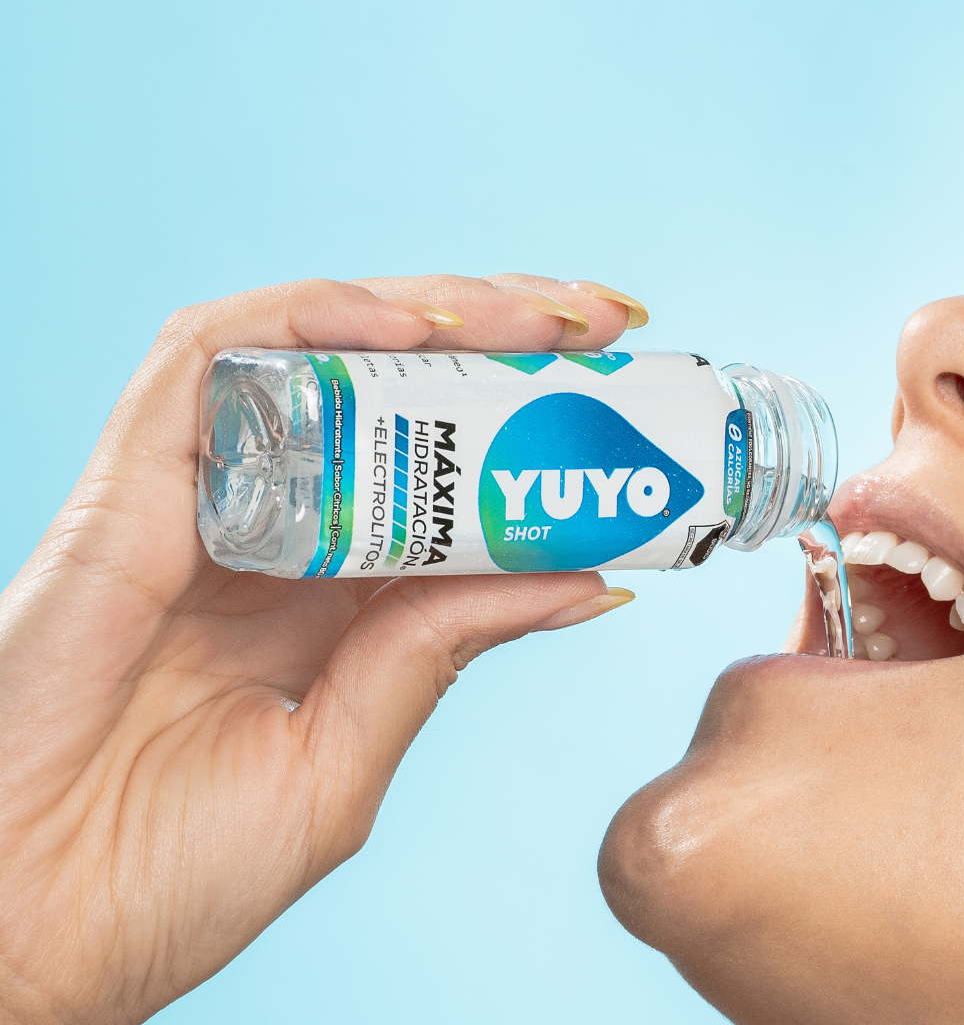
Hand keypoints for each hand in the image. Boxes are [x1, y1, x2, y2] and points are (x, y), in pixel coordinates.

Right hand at [0, 275, 643, 1023]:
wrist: (31, 930)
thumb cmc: (172, 869)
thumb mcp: (348, 756)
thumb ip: (444, 650)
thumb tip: (588, 582)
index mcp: (331, 586)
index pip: (444, 467)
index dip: (532, 418)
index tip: (622, 390)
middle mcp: (276, 521)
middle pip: (396, 391)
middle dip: (505, 336)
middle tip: (604, 319)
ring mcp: (205, 493)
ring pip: (318, 352)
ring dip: (432, 314)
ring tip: (539, 314)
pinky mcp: (131, 481)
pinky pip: (214, 360)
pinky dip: (312, 324)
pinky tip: (411, 328)